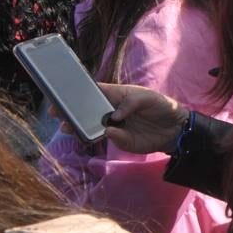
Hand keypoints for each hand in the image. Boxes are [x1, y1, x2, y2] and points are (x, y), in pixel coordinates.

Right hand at [57, 83, 187, 153]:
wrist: (174, 128)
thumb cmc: (160, 106)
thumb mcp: (149, 98)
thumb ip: (132, 103)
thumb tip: (114, 117)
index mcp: (116, 95)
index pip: (94, 92)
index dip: (77, 93)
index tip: (61, 95)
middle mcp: (110, 111)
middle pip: (86, 111)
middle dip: (70, 112)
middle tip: (57, 113)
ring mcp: (112, 126)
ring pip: (90, 126)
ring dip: (78, 127)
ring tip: (67, 127)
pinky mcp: (119, 140)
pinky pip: (107, 138)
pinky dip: (103, 136)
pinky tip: (105, 133)